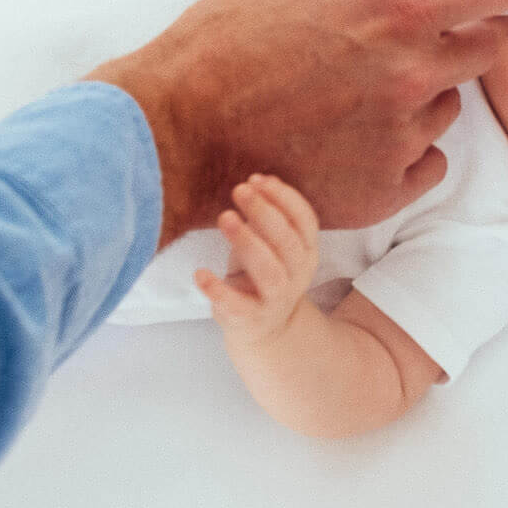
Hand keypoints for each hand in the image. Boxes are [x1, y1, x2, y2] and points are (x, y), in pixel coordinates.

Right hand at [88, 0, 507, 241]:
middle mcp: (413, 72)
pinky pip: (426, 161)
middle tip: (411, 39)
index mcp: (396, 8)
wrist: (178, 134)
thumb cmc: (224, 43)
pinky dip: (401, 150)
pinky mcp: (386, 189)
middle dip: (465, 35)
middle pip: (488, 48)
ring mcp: (403, 136)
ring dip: (419, 95)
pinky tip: (350, 140)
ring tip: (350, 96)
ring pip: (448, 106)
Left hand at [195, 175, 318, 344]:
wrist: (265, 328)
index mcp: (307, 251)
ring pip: (269, 272)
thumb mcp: (270, 243)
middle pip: (287, 242)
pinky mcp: (250, 318)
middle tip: (239, 190)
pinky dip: (217, 290)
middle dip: (264, 212)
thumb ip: (268, 215)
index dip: (284, 197)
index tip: (258, 179)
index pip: (305, 220)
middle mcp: (297, 275)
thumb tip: (259, 181)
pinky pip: (236, 305)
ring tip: (225, 217)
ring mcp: (276, 299)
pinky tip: (200, 273)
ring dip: (247, 242)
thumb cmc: (263, 272)